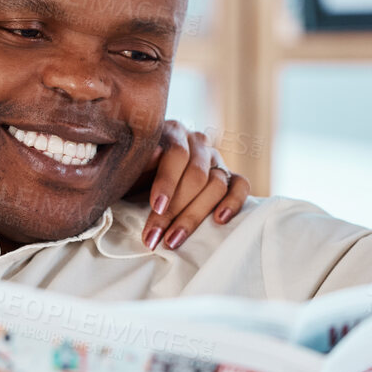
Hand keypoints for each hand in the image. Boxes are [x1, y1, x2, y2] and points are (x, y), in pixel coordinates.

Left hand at [139, 120, 249, 251]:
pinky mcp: (229, 177)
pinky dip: (233, 202)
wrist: (139, 176)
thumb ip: (141, 161)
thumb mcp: (129, 167)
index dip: (167, 182)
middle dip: (175, 210)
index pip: (178, 154)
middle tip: (154, 236)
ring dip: (194, 216)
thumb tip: (157, 153)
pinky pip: (241, 186)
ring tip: (173, 240)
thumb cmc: (132, 171)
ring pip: (217, 185)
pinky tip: (219, 220)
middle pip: (197, 176)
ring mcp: (216, 159)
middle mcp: (198, 142)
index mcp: (173, 132)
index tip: (156, 207)